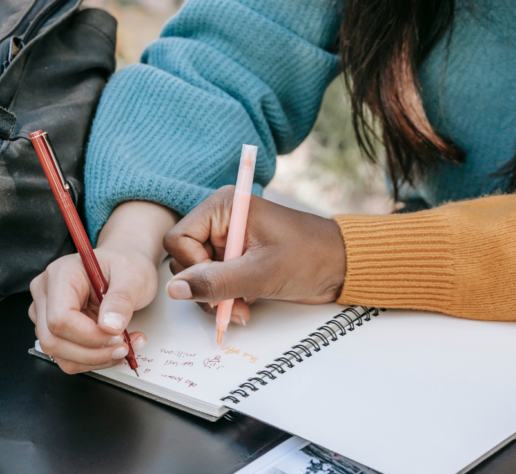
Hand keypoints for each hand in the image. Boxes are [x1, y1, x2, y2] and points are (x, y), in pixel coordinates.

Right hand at [28, 201, 177, 373]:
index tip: (120, 336)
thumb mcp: (135, 275)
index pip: (59, 318)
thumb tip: (110, 325)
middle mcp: (46, 293)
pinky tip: (117, 347)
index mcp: (61, 274)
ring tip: (128, 346)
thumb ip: (122, 297)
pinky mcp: (58, 326)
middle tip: (128, 347)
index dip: (89, 336)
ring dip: (94, 358)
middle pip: (53, 341)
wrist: (129, 264)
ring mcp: (48, 311)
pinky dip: (93, 358)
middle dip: (93, 351)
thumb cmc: (130, 264)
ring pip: (58, 353)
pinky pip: (68, 354)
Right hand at [164, 188, 346, 318]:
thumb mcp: (261, 272)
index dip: (192, 266)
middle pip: (185, 260)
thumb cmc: (310, 257)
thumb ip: (216, 281)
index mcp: (225, 206)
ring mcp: (229, 241)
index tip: (217, 281)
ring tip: (241, 308)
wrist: (340, 266)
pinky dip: (225, 299)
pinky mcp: (237, 259)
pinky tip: (245, 306)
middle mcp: (223, 220)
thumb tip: (175, 289)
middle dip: (205, 288)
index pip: (179, 238)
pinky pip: (214, 282)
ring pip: (197, 276)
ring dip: (216, 299)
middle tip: (228, 304)